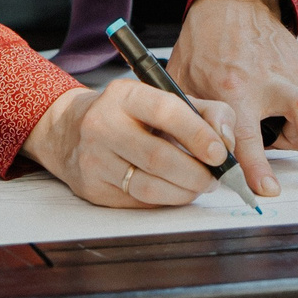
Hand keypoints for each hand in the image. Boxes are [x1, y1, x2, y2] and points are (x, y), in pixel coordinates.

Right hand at [20, 77, 239, 207]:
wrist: (71, 130)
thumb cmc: (129, 115)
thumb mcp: (165, 99)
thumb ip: (206, 112)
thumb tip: (226, 141)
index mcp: (125, 95)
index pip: (166, 112)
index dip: (198, 135)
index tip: (220, 153)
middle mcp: (103, 124)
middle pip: (159, 157)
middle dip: (196, 173)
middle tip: (215, 178)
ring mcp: (94, 158)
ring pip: (149, 186)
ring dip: (184, 192)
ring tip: (199, 186)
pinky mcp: (92, 187)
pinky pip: (137, 202)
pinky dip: (164, 200)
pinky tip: (174, 191)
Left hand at [170, 0, 297, 195]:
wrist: (233, 1)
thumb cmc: (205, 43)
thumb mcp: (184, 81)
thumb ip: (190, 119)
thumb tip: (188, 157)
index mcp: (233, 87)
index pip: (247, 137)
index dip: (256, 168)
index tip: (266, 190)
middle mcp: (268, 79)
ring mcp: (292, 72)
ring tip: (293, 147)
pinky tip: (283, 116)